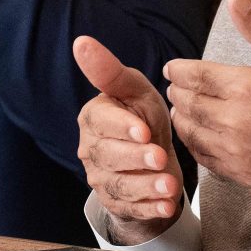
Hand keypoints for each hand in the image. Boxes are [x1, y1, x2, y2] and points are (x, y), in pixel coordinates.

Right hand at [74, 36, 184, 244]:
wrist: (153, 158)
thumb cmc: (142, 118)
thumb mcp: (133, 91)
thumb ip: (109, 71)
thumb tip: (80, 42)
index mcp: (93, 118)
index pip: (100, 122)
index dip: (121, 127)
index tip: (144, 130)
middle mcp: (91, 149)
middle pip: (108, 155)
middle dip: (136, 158)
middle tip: (161, 158)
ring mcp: (100, 177)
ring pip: (118, 184)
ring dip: (145, 186)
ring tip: (170, 185)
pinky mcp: (114, 202)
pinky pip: (129, 208)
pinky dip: (149, 209)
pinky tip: (166, 205)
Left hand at [164, 0, 250, 225]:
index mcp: (248, 90)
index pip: (192, 75)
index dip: (178, 69)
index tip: (175, 66)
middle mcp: (235, 124)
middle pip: (186, 103)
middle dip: (179, 90)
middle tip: (179, 83)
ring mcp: (237, 155)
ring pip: (190, 133)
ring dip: (183, 117)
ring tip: (187, 106)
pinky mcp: (244, 179)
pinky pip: (205, 160)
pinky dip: (196, 144)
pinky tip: (203, 135)